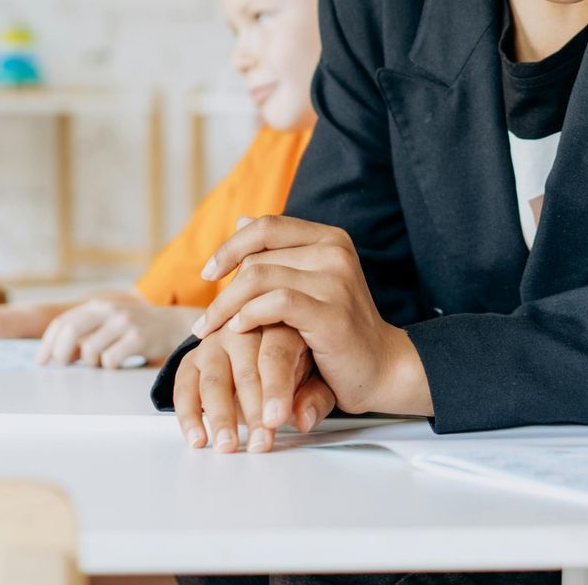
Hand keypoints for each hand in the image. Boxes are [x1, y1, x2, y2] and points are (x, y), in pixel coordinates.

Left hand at [35, 296, 191, 368]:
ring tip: (103, 361)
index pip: (62, 322)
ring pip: (90, 349)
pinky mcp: (139, 337)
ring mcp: (125, 322)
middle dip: (61, 353)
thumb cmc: (136, 329)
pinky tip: (119, 362)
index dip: (47, 344)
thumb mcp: (108, 323)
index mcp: (98, 305)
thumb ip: (85, 333)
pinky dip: (109, 366)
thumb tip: (56, 354)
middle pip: (70, 331)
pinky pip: (111, 359)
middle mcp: (109, 310)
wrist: (175, 326)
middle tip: (66, 365)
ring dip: (91, 362)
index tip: (42, 361)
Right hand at [173, 322, 337, 453]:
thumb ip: (315, 397)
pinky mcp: (193, 358)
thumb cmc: (298, 363)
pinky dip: (189, 415)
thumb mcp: (320, 378)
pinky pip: (184, 385)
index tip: (277, 419)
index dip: (276, 387)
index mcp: (282, 324)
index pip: (277, 353)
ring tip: (228, 445)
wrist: (266, 349)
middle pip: (245, 366)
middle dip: (252, 409)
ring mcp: (216, 340)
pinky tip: (199, 438)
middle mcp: (245, 327)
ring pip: (214, 377)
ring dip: (220, 416)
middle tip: (261, 440)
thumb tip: (303, 419)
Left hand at [192, 215, 424, 414]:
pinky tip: (238, 330)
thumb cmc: (339, 330)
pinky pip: (275, 302)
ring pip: (259, 277)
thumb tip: (240, 219)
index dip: (231, 247)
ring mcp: (335, 280)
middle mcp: (335, 252)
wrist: (382, 369)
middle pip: (258, 256)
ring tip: (211, 329)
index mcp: (331, 239)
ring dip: (226, 306)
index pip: (267, 227)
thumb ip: (279, 254)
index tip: (208, 273)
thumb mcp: (310, 284)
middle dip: (223, 289)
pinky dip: (249, 314)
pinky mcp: (331, 313)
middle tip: (206, 320)